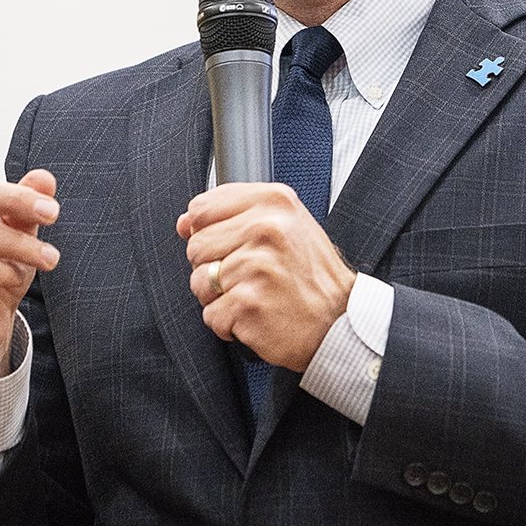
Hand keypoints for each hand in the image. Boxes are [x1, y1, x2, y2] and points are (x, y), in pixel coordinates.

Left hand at [177, 182, 355, 371]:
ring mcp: (256, 266)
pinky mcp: (249, 303)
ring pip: (199, 282)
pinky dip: (228, 324)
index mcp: (274, 202)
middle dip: (213, 267)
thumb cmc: (310, 276)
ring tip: (255, 296)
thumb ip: (235, 214)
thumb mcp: (285, 225)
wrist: (341, 322)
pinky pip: (211, 315)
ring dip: (219, 298)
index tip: (229, 246)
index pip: (201, 208)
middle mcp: (266, 228)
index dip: (206, 231)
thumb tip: (184, 222)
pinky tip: (257, 316)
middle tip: (250, 277)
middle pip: (196, 246)